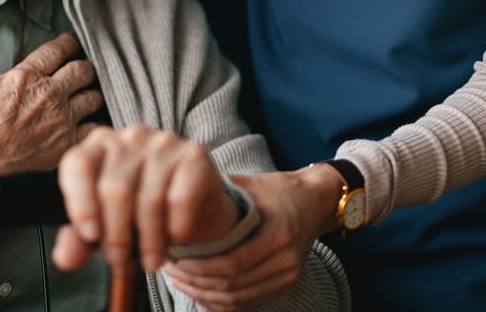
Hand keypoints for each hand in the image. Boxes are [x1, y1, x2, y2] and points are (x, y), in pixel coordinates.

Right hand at [0, 19, 103, 176]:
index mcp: (26, 76)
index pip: (60, 49)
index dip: (69, 42)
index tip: (72, 42)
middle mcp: (49, 95)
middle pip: (84, 69)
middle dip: (84, 66)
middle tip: (83, 68)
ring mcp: (61, 121)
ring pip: (94, 97)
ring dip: (92, 93)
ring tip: (89, 93)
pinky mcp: (66, 144)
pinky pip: (96, 128)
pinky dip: (98, 124)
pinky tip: (94, 121)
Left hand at [51, 126, 238, 273]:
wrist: (192, 206)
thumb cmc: (138, 211)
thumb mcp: (104, 224)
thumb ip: (80, 239)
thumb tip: (65, 259)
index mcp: (98, 145)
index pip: (78, 164)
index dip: (80, 203)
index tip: (90, 237)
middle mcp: (129, 136)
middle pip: (114, 187)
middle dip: (116, 234)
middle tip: (119, 260)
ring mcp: (163, 142)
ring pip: (148, 198)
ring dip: (148, 240)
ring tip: (149, 261)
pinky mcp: (194, 155)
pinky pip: (180, 200)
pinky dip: (175, 229)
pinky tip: (174, 239)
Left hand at [161, 168, 339, 309]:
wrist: (314, 201)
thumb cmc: (277, 190)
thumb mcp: (250, 185)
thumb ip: (218, 192)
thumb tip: (179, 195)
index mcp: (277, 234)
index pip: (233, 263)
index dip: (200, 268)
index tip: (176, 261)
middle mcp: (286, 260)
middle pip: (234, 286)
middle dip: (197, 283)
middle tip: (171, 271)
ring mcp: (289, 275)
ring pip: (239, 299)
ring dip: (205, 295)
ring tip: (180, 281)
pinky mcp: (286, 284)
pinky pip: (249, 303)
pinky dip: (221, 302)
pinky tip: (200, 291)